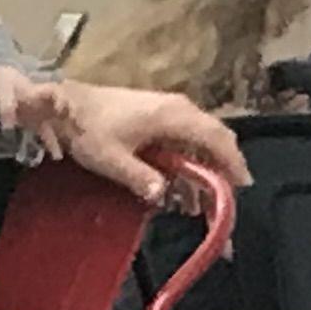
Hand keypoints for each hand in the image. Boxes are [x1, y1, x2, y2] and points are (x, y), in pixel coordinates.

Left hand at [0, 67, 248, 203]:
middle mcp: (179, 110)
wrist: (68, 105)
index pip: (216, 138)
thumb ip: (139, 177)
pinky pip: (183, 140)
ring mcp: (169, 111)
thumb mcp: (111, 159)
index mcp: (174, 116)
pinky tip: (179, 188)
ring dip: (202, 170)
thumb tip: (163, 194)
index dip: (232, 161)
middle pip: (214, 138)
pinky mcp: (157, 116)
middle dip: (222, 168)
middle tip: (225, 199)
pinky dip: (186, 162)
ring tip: (199, 204)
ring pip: (199, 141)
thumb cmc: (89, 130)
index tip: (243, 184)